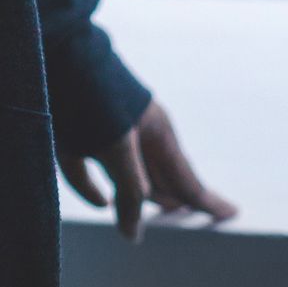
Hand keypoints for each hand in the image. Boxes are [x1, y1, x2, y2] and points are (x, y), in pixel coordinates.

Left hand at [60, 100, 237, 241]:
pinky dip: (99, 190)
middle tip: (203, 217)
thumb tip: (133, 233)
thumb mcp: (117, 147)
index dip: (206, 201)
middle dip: (182, 197)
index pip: (187, 179)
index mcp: (158, 135)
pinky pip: (94, 172)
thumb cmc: (94, 96)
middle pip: (165, 177)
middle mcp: (138, 136)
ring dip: (145, 195)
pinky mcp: (79, 135)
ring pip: (134, 174)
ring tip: (160, 211)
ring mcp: (110, 134)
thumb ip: (129, 190)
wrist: (56, 53)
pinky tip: (101, 203)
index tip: (231, 215)